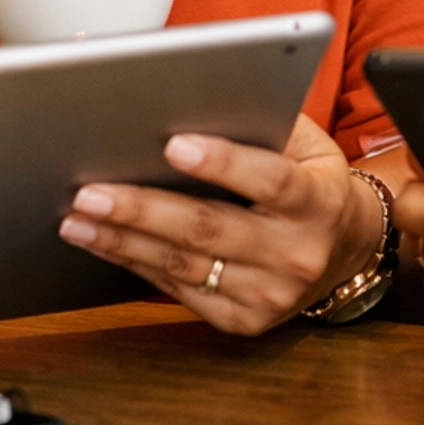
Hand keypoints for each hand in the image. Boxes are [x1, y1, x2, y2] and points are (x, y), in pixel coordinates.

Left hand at [58, 112, 383, 336]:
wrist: (346, 249)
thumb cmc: (312, 180)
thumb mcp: (306, 143)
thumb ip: (259, 124)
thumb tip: (184, 102)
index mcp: (319, 201)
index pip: (270, 181)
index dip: (224, 163)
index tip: (173, 143)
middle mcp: (298, 254)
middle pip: (210, 229)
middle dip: (143, 208)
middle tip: (90, 191)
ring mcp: (271, 295)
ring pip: (185, 265)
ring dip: (123, 241)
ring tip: (77, 219)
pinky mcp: (245, 321)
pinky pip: (181, 290)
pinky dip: (137, 265)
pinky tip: (105, 244)